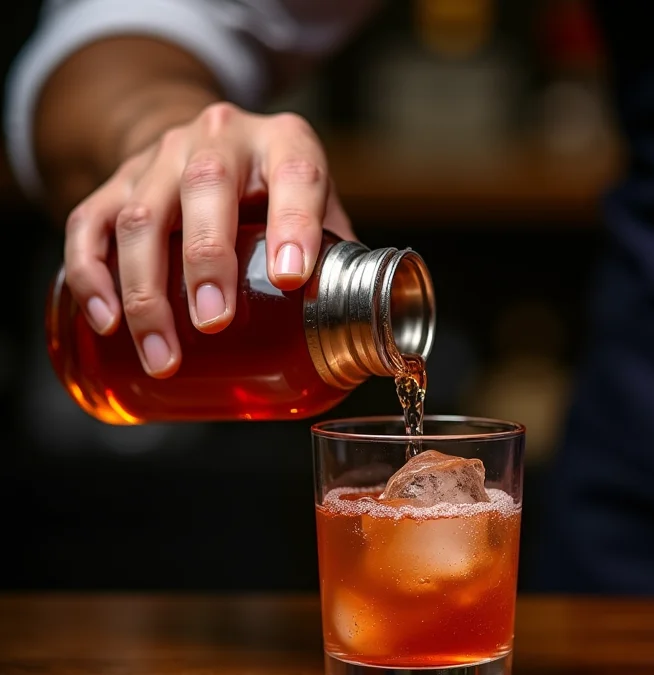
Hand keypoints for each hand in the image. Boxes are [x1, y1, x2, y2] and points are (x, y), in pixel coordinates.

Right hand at [63, 102, 354, 377]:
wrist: (209, 144)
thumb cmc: (275, 189)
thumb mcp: (317, 205)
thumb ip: (337, 253)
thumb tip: (365, 328)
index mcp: (284, 144)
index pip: (295, 173)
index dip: (294, 223)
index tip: (292, 278)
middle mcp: (219, 139)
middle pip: (204, 189)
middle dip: (206, 261)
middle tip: (213, 323)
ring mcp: (160, 158)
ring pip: (140, 217)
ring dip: (146, 292)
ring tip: (163, 355)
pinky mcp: (117, 181)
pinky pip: (89, 223)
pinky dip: (92, 274)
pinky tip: (105, 321)